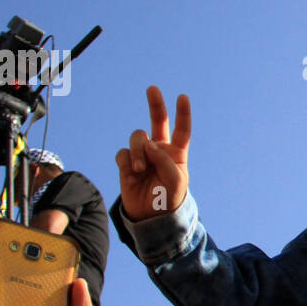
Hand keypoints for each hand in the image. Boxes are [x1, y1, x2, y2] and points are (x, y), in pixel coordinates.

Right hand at [116, 85, 190, 221]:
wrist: (150, 216)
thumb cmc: (168, 198)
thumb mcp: (175, 182)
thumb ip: (166, 161)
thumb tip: (150, 144)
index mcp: (176, 152)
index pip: (182, 130)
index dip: (183, 114)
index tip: (182, 97)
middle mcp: (159, 149)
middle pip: (157, 121)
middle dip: (155, 104)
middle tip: (152, 89)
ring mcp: (142, 155)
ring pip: (138, 137)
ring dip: (138, 151)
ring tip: (140, 169)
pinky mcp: (126, 163)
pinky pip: (123, 153)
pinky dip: (127, 161)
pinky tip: (131, 173)